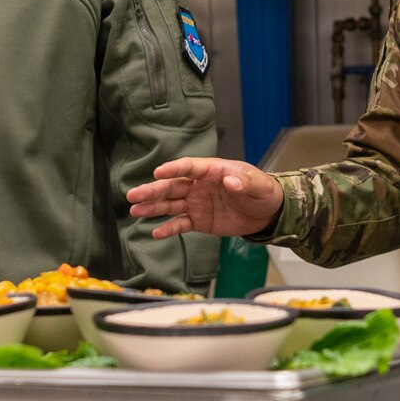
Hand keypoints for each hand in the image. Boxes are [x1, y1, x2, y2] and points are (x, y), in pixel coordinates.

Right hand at [128, 158, 284, 239]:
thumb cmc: (261, 190)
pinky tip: (155, 232)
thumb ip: (243, 182)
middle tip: (133, 195)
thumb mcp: (257, 184)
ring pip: (170, 205)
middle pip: (172, 186)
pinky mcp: (199, 220)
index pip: (188, 167)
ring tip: (134, 211)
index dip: (173, 169)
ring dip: (152, 208)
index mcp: (211, 170)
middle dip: (152, 191)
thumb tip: (230, 182)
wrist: (266, 212)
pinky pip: (180, 224)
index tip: (158, 172)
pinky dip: (168, 228)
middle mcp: (198, 185)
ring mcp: (196, 203)